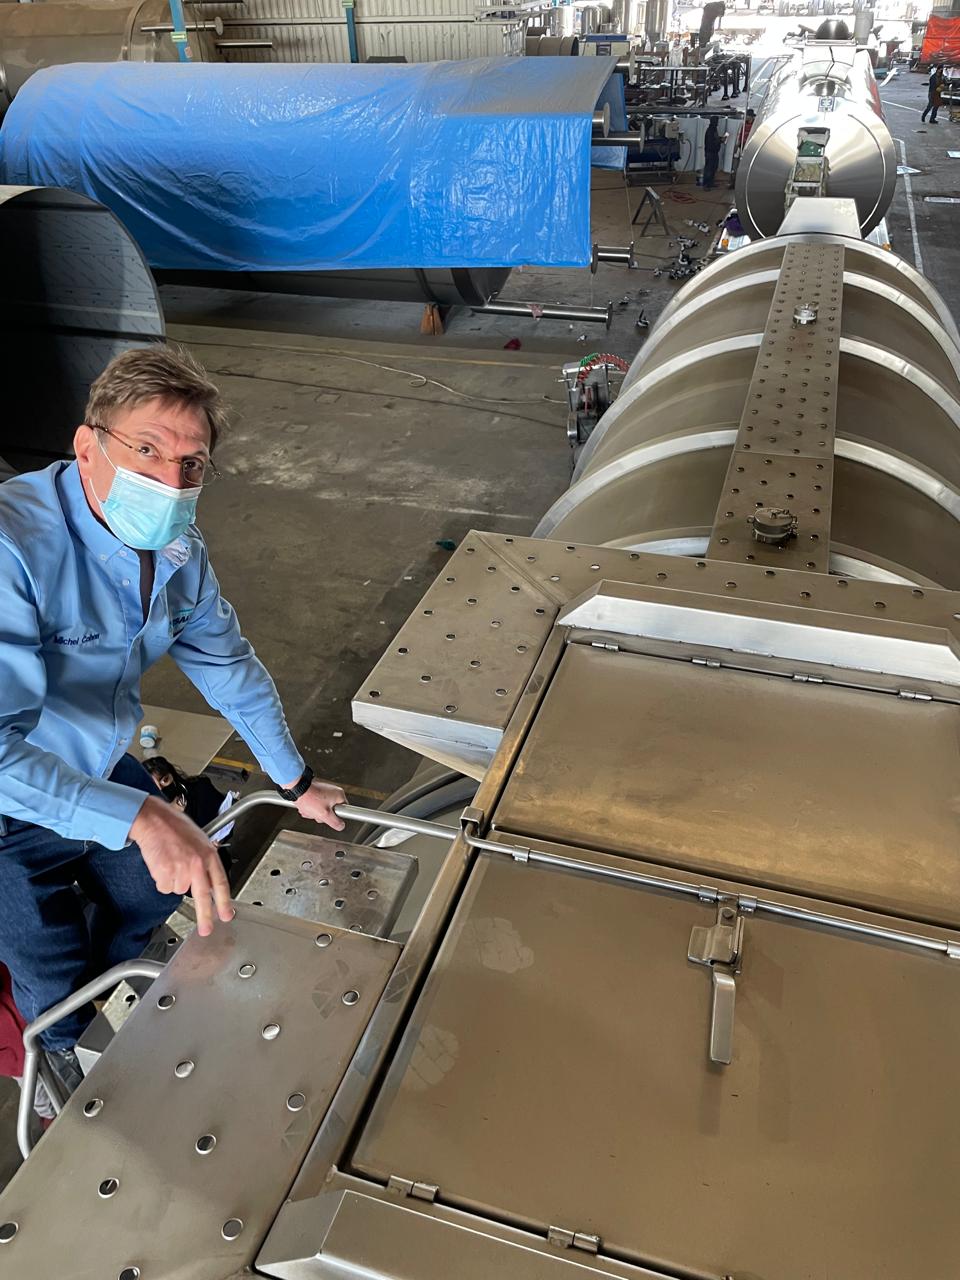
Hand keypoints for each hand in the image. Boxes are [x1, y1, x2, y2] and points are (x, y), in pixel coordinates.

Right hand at [129, 796, 233, 936]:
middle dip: (205, 916)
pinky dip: (161, 880)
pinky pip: (164, 887)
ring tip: (170, 861)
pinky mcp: (165, 873)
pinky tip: (161, 864)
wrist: (154, 820)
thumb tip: (208, 880)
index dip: (224, 901)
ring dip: (173, 881)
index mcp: (209, 855)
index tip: (227, 914)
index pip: (220, 883)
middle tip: (207, 929)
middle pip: (203, 896)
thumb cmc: (175, 827)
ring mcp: (181, 869)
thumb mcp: (199, 841)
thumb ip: (205, 861)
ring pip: (178, 890)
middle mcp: (197, 864)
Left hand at [293, 779, 346, 830]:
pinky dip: (310, 807)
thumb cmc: (309, 798)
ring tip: (309, 809)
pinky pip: (316, 804)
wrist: (296, 789)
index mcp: (339, 795)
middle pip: (331, 811)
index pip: (344, 810)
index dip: (335, 816)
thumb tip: (341, 826)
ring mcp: (324, 791)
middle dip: (322, 815)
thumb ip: (335, 822)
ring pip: (322, 808)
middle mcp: (333, 791)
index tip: (329, 817)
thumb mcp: (325, 815)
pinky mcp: (316, 792)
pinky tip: (306, 806)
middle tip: (316, 812)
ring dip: (314, 812)